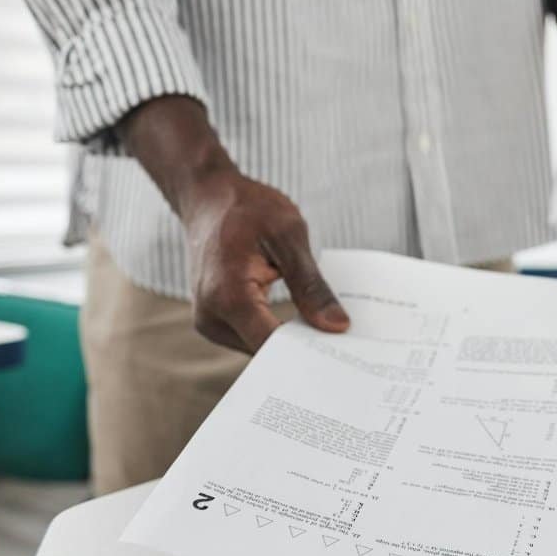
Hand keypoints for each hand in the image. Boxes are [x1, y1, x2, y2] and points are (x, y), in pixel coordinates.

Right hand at [122, 96, 348, 351]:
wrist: (208, 198)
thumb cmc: (248, 209)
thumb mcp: (289, 237)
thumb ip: (312, 285)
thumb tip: (338, 326)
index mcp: (228, 296)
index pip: (273, 345)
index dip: (309, 354)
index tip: (344, 357)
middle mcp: (212, 317)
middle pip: (267, 352)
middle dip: (305, 351)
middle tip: (348, 346)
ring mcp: (209, 323)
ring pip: (260, 349)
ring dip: (293, 343)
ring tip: (329, 332)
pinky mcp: (215, 322)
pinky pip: (252, 337)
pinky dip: (279, 334)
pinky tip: (307, 325)